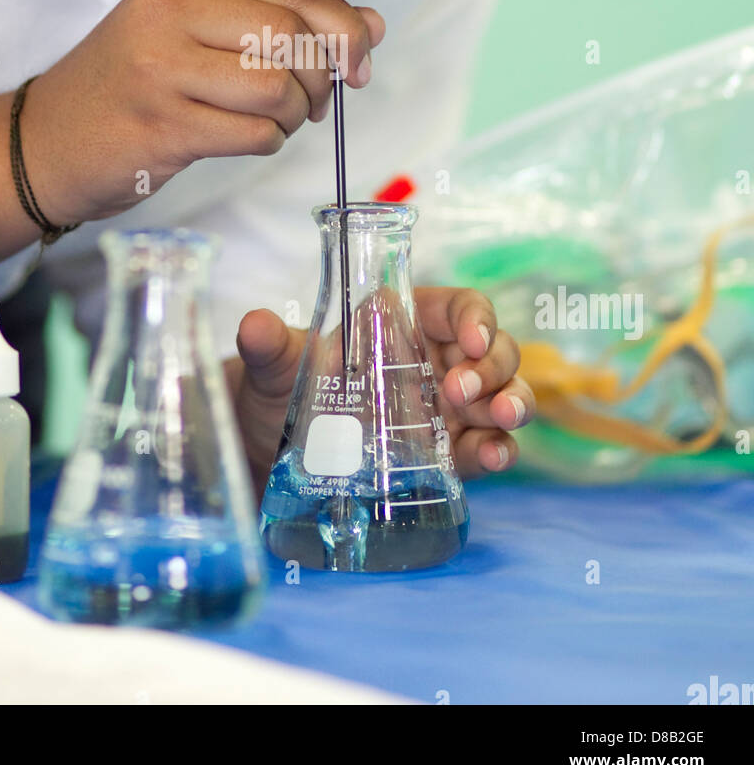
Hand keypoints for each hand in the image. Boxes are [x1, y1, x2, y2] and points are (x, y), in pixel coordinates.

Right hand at [21, 0, 385, 225]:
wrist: (41, 140)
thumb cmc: (128, 87)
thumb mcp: (195, 36)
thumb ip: (279, 24)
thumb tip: (372, 29)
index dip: (342, 27)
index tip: (358, 60)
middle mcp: (170, 13)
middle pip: (292, 33)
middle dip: (322, 75)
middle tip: (312, 100)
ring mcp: (162, 69)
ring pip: (278, 85)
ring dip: (294, 114)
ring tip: (273, 121)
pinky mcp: (161, 126)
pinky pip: (254, 133)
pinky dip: (266, 142)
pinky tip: (242, 139)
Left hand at [230, 287, 533, 492]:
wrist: (272, 451)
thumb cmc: (282, 390)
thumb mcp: (276, 368)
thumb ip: (270, 347)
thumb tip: (253, 326)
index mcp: (403, 322)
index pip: (459, 307)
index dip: (476, 319)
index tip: (471, 341)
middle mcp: (434, 360)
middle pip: (492, 350)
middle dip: (492, 367)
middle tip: (460, 393)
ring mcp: (445, 409)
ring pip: (501, 395)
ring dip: (510, 404)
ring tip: (499, 421)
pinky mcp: (445, 454)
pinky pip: (483, 447)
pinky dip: (497, 450)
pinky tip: (493, 457)